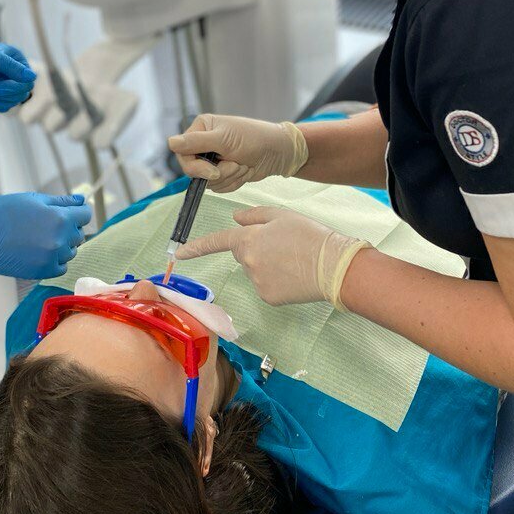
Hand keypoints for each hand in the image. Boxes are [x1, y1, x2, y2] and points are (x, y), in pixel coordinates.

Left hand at [0, 20, 34, 111]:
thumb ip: (11, 67)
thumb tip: (33, 78)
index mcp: (15, 58)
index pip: (26, 81)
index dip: (11, 88)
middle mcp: (12, 69)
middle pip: (22, 92)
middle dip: (4, 95)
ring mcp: (3, 80)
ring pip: (14, 100)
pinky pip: (4, 104)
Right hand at [0, 192, 91, 278]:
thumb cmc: (2, 211)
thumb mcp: (33, 199)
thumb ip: (61, 201)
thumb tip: (82, 200)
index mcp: (60, 217)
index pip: (85, 215)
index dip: (77, 212)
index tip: (68, 212)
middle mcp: (60, 239)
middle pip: (79, 234)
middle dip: (68, 228)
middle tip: (46, 224)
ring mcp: (51, 257)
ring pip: (70, 251)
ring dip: (61, 245)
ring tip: (38, 238)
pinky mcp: (41, 272)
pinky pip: (61, 267)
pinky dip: (54, 260)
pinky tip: (38, 251)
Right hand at [167, 114, 308, 192]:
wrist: (278, 152)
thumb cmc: (255, 138)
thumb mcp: (225, 139)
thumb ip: (196, 141)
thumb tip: (169, 142)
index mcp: (201, 129)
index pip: (182, 153)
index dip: (196, 167)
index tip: (213, 171)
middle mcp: (204, 144)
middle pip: (194, 171)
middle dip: (218, 173)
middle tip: (236, 165)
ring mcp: (213, 160)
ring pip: (208, 182)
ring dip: (229, 177)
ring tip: (244, 163)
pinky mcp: (223, 173)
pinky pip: (219, 187)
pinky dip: (234, 182)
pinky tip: (245, 170)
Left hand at [176, 205, 370, 307]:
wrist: (334, 265)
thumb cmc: (310, 235)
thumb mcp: (282, 216)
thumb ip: (254, 216)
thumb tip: (235, 218)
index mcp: (248, 238)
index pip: (217, 241)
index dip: (197, 246)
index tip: (179, 253)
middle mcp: (247, 262)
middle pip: (243, 255)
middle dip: (256, 250)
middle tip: (285, 245)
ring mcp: (257, 282)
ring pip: (256, 271)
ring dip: (268, 265)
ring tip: (294, 260)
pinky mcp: (268, 298)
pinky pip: (267, 287)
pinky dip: (277, 281)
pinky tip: (295, 276)